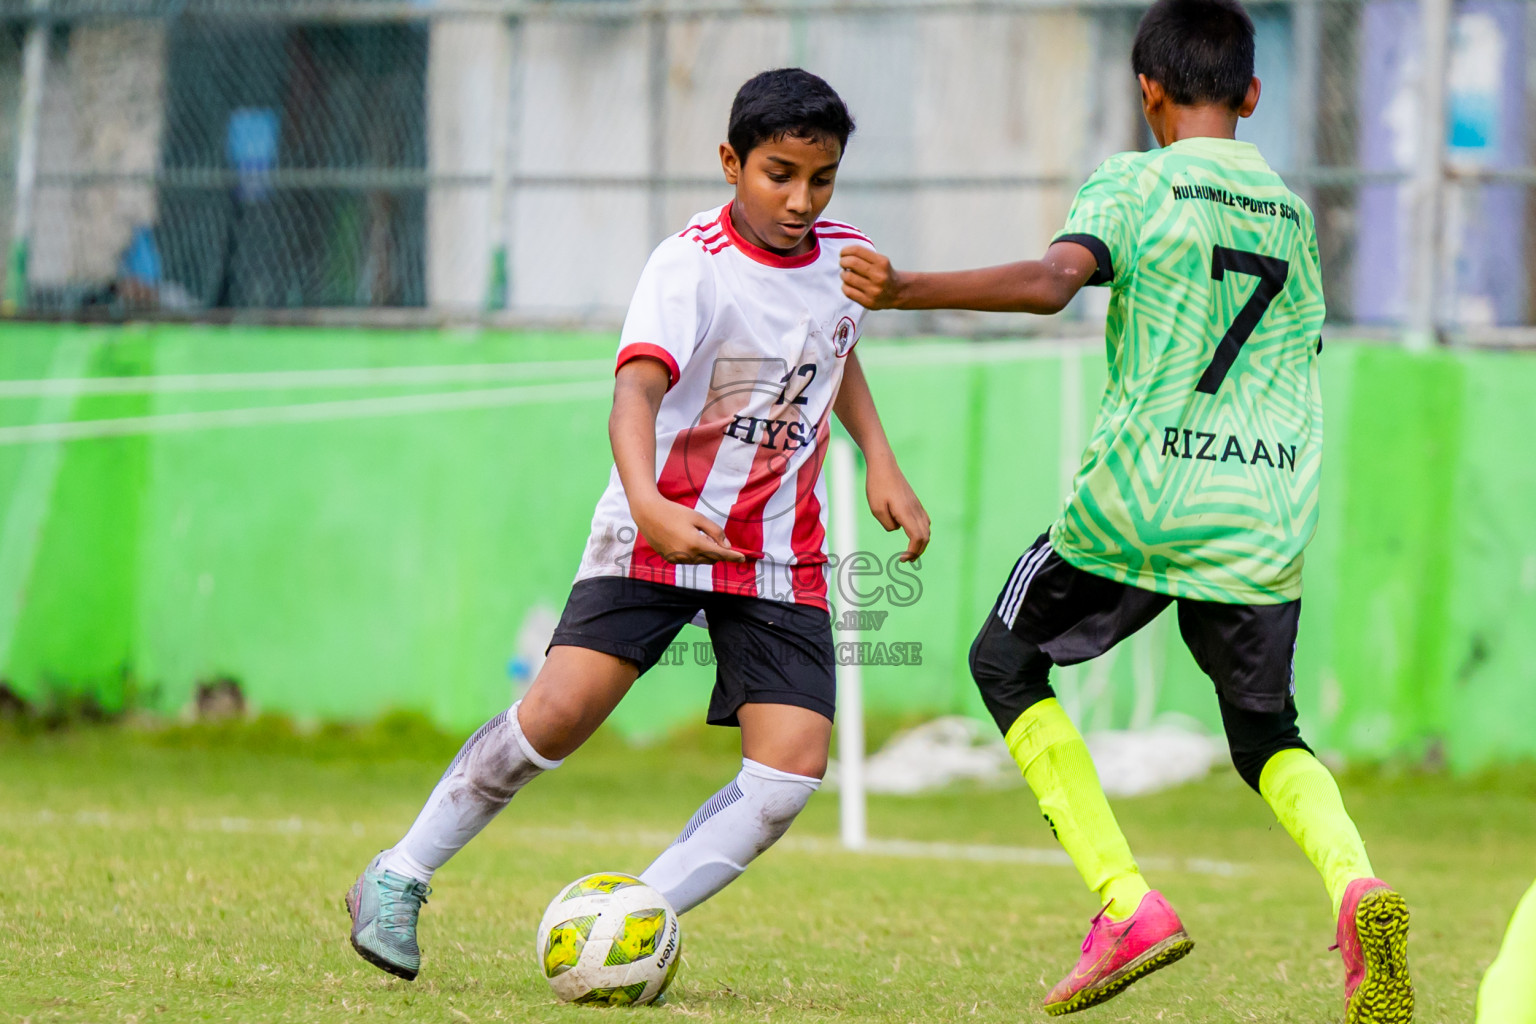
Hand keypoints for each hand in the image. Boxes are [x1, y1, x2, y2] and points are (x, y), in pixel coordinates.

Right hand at [631, 495, 746, 564]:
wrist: (649, 514)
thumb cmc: (675, 512)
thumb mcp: (698, 517)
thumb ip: (715, 532)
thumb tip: (727, 546)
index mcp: (695, 543)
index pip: (720, 554)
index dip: (733, 556)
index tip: (743, 558)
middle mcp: (686, 555)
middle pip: (711, 559)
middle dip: (717, 552)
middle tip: (713, 538)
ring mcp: (677, 559)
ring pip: (700, 561)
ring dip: (704, 553)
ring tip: (696, 536)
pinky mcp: (670, 560)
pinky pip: (688, 560)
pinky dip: (693, 554)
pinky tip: (684, 540)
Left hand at [840, 245, 903, 309]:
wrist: (897, 293)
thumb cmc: (884, 274)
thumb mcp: (880, 261)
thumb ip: (865, 256)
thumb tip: (844, 254)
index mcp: (882, 263)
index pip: (857, 251)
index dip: (845, 250)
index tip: (843, 253)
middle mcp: (879, 276)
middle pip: (851, 263)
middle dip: (843, 261)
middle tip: (843, 263)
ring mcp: (873, 290)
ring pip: (847, 277)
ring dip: (843, 274)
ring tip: (846, 274)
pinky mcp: (868, 302)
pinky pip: (848, 291)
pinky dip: (845, 286)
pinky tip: (849, 284)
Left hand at [864, 456, 929, 561]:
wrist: (884, 465)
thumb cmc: (877, 486)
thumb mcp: (876, 509)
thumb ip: (888, 524)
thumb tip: (897, 529)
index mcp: (906, 513)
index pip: (917, 538)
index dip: (913, 551)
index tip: (902, 559)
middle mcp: (915, 510)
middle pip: (925, 537)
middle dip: (918, 551)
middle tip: (906, 560)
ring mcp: (917, 506)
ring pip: (927, 529)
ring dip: (921, 543)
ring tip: (910, 551)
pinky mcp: (915, 502)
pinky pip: (924, 521)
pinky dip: (922, 532)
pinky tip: (913, 535)